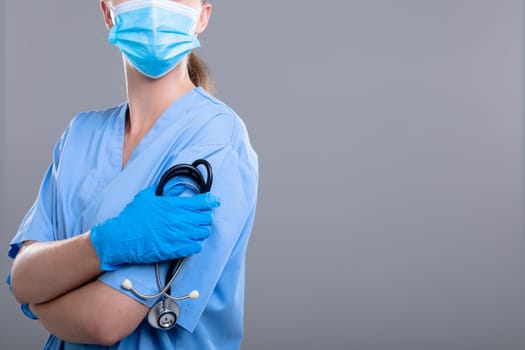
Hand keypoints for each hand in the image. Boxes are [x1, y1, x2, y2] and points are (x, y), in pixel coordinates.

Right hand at [90, 186, 219, 270]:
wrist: (121, 238)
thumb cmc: (133, 216)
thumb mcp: (148, 196)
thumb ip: (166, 190)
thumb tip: (179, 187)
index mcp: (174, 206)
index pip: (202, 202)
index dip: (211, 201)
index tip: (214, 201)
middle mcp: (179, 221)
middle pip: (206, 218)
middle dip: (205, 215)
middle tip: (201, 216)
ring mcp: (178, 236)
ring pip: (203, 232)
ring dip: (202, 229)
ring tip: (196, 228)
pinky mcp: (176, 250)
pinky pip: (196, 247)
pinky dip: (196, 243)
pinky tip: (190, 240)